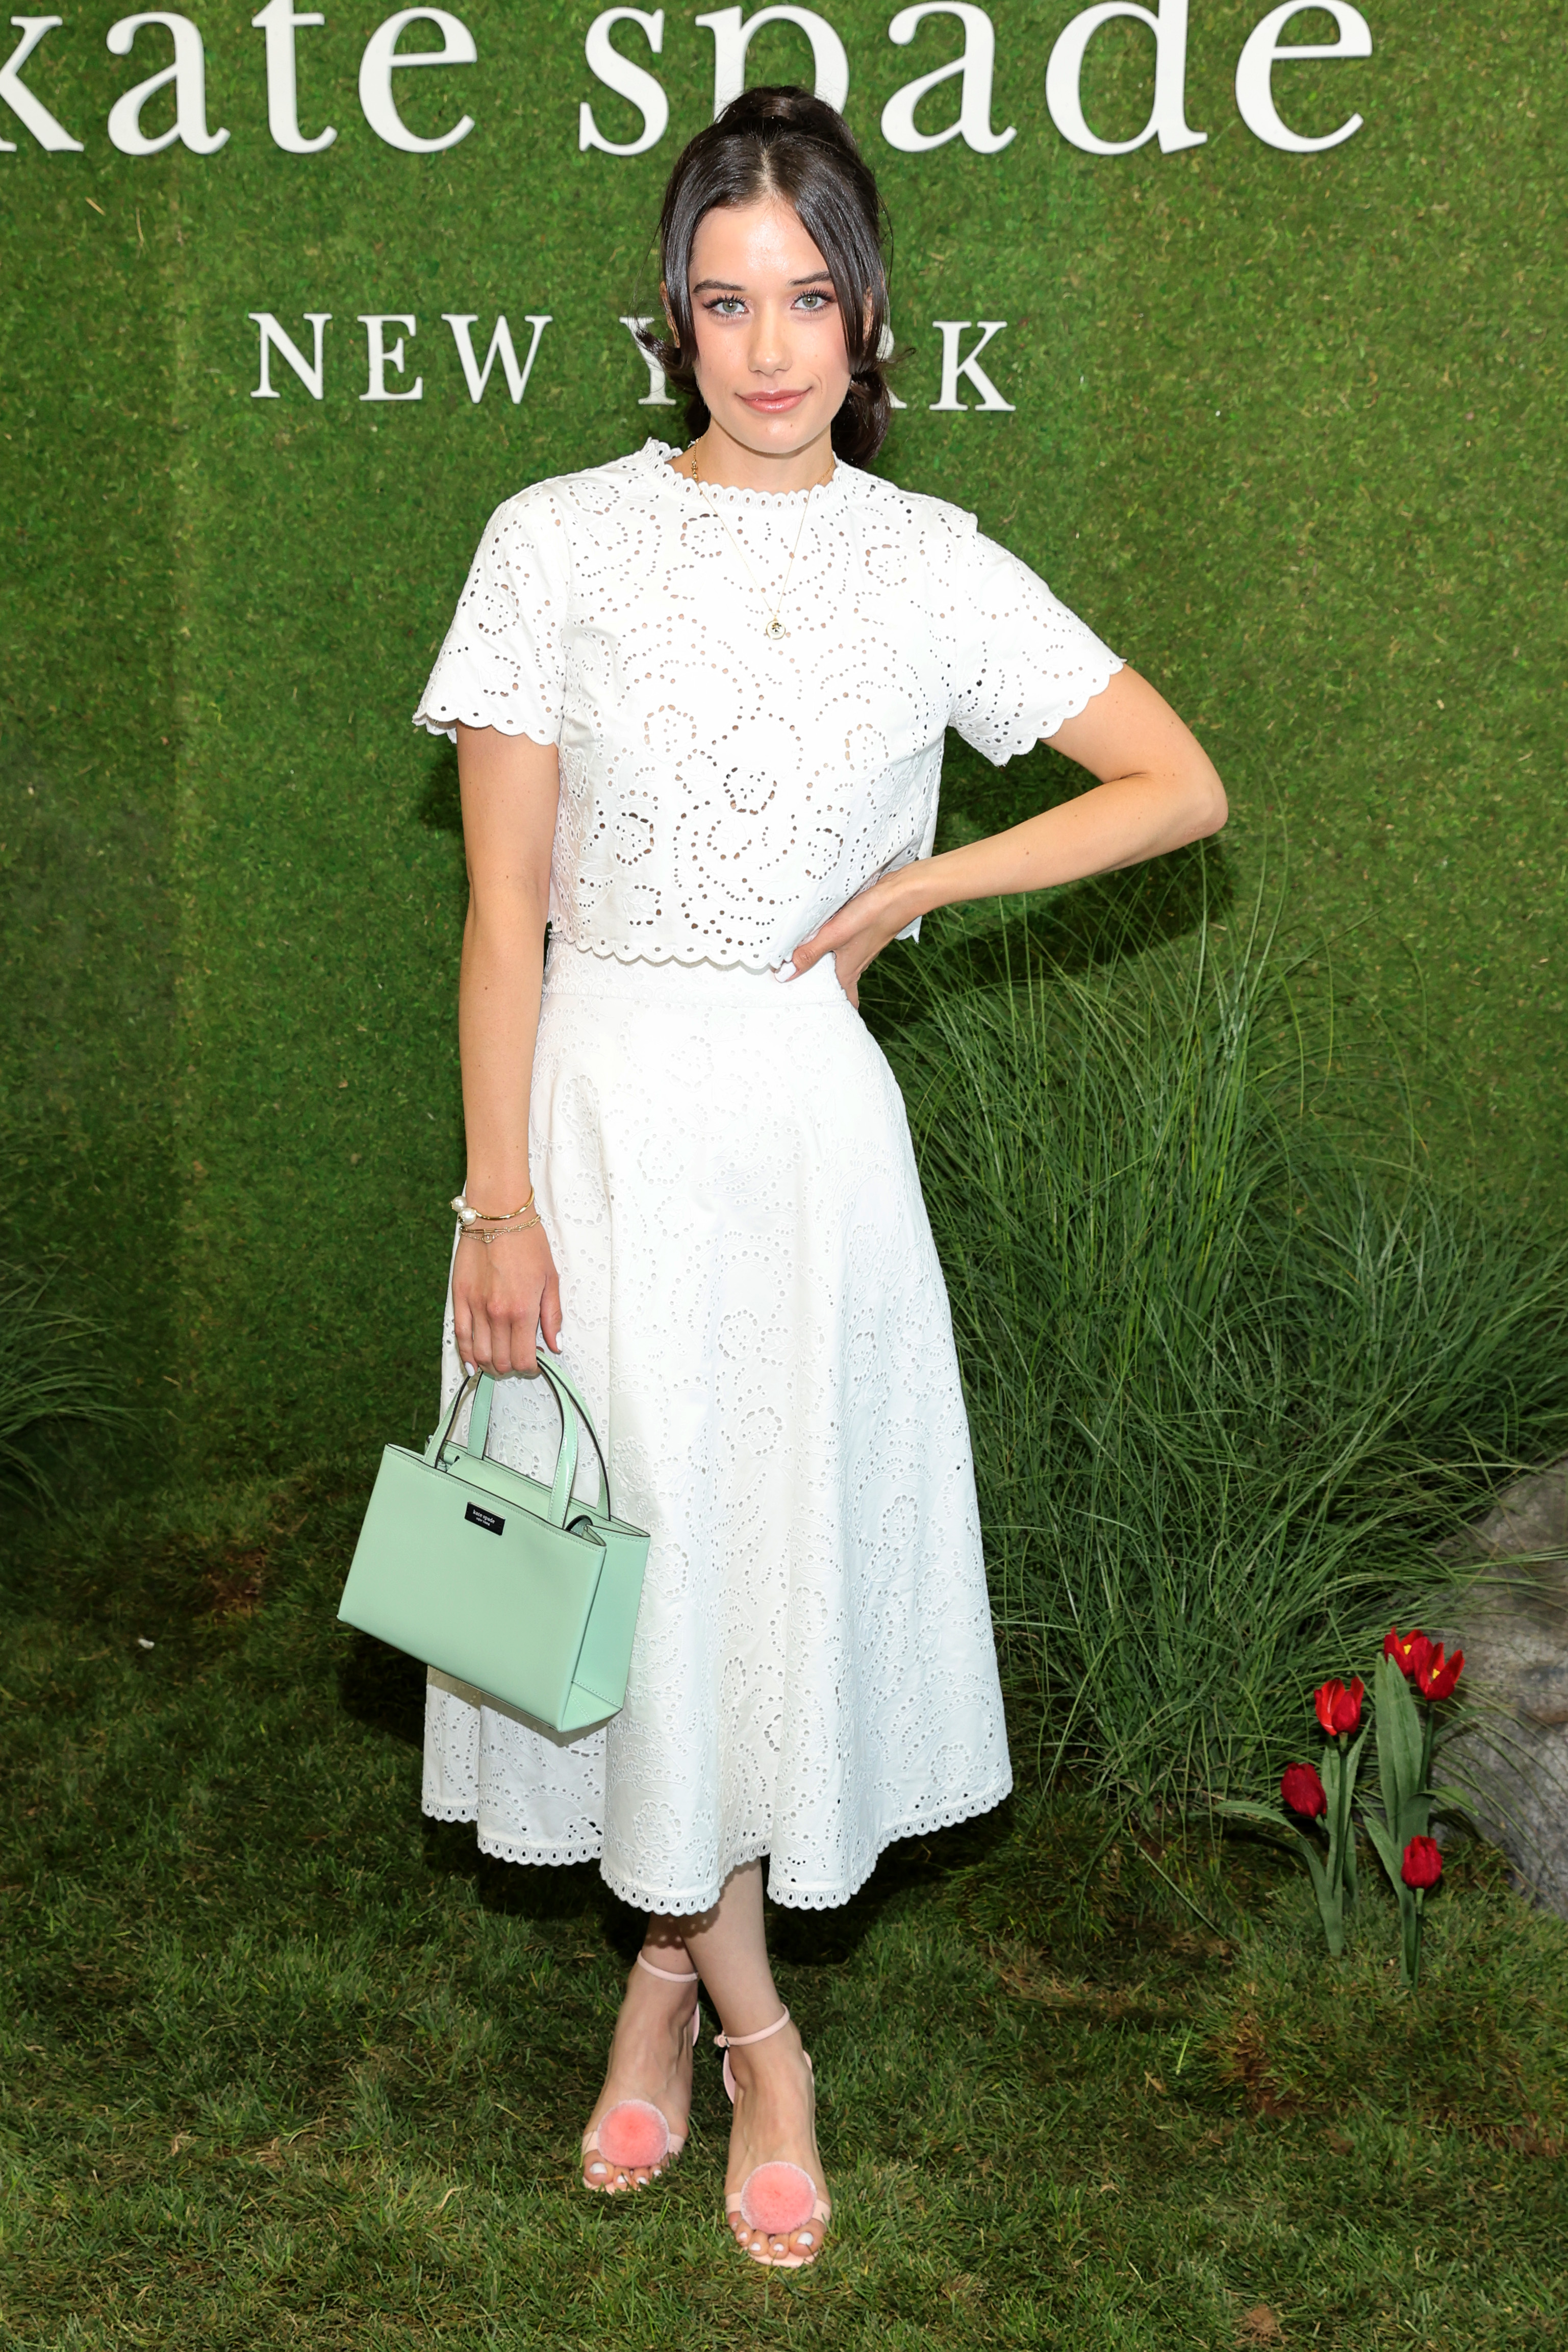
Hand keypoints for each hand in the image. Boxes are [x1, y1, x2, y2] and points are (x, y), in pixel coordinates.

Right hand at [452, 1223, 562, 1377]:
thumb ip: (552, 1317)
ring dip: (490, 1365)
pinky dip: (467, 1354)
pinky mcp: (459, 1298)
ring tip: (498, 1363)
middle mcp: (496, 1314)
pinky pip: (460, 1336)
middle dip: (511, 1368)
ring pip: (479, 1354)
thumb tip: (555, 1345)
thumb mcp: (551, 1280)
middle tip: (518, 1361)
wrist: (498, 1217)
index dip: (530, 1368)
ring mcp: (475, 1307)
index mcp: (522, 1311)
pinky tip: (473, 1363)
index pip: (523, 1359)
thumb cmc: (527, 1243)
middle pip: (500, 1361)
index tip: (534, 1364)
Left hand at [785, 873, 911, 1009]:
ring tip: (808, 967)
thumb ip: (809, 953)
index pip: (845, 999)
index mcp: (848, 971)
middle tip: (807, 992)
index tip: (820, 1014)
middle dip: (828, 989)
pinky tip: (826, 938)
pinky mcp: (864, 933)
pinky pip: (846, 948)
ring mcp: (862, 948)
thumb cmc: (871, 916)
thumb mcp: (833, 935)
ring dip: (829, 968)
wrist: (900, 895)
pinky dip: (835, 949)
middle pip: (841, 983)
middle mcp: (857, 963)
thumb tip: (786, 974)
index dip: (835, 1008)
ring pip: (843, 964)